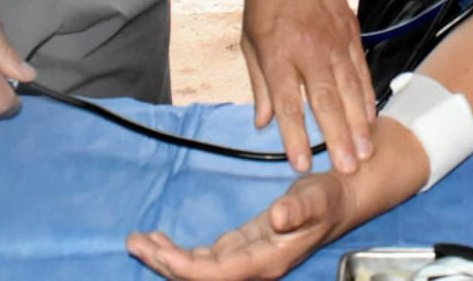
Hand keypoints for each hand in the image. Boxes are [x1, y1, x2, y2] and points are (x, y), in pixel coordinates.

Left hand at [127, 172, 348, 279]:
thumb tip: (280, 217)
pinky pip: (206, 257)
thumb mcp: (318, 199)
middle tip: (134, 242)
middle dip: (166, 263)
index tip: (160, 251)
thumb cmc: (329, 199)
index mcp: (268, 260)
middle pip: (202, 276)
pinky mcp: (242, 247)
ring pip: (199, 268)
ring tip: (138, 241)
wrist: (339, 200)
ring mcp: (246, 258)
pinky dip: (181, 250)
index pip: (219, 274)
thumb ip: (299, 209)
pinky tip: (160, 240)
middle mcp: (253, 265)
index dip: (187, 267)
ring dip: (167, 257)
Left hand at [241, 0, 374, 173]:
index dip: (295, 135)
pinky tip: (370, 117)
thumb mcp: (249, 40)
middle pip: (325, 99)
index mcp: (277, 51)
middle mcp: (307, 47)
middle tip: (348, 168)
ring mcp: (333, 39)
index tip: (301, 163)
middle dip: (337, 137)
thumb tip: (263, 123)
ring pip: (349, 88)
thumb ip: (260, 84)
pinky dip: (366, 95)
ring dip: (358, 123)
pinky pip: (360, 70)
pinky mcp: (350, 31)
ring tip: (365, 152)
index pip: (287, 101)